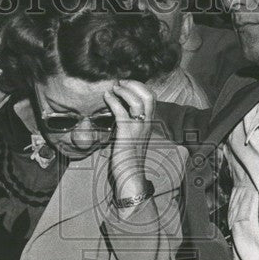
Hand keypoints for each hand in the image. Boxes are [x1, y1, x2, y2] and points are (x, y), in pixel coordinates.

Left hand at [103, 80, 155, 201]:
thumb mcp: (132, 138)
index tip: (127, 84)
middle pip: (148, 95)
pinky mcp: (127, 134)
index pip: (152, 98)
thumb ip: (129, 125)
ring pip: (137, 101)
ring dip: (124, 90)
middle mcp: (146, 124)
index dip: (140, 86)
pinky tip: (106, 97)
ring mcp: (138, 128)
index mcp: (149, 124)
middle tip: (120, 82)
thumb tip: (119, 114)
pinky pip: (121, 112)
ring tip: (113, 88)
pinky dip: (113, 101)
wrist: (131, 177)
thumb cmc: (129, 159)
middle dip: (134, 84)